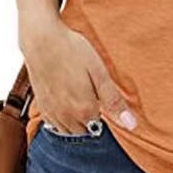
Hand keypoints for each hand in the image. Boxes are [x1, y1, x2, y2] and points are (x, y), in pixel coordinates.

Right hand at [20, 11, 136, 133]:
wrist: (41, 40)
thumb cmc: (73, 51)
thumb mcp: (99, 73)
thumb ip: (114, 101)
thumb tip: (131, 125)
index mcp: (84, 111)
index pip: (99, 129)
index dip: (104, 114)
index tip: (103, 98)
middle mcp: (66, 117)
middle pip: (84, 132)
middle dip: (91, 120)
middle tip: (92, 95)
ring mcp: (51, 113)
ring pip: (68, 131)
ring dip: (76, 122)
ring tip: (80, 99)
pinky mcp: (41, 106)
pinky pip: (53, 125)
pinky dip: (62, 119)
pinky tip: (66, 101)